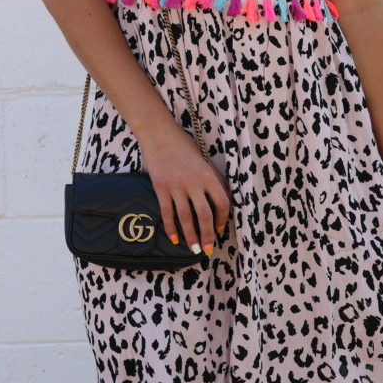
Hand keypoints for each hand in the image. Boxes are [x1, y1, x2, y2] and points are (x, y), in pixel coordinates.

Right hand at [137, 121, 231, 254]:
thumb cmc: (183, 145)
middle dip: (208, 234)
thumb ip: (214, 178)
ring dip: (191, 236)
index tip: (221, 229)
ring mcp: (176, 186)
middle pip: (204, 214)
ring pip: (186, 217)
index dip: (223, 218)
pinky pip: (167, 213)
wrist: (158, 134)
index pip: (221, 202)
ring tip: (194, 248)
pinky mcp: (161, 188)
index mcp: (208, 174)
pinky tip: (175, 239)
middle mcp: (193, 182)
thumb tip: (223, 198)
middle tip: (208, 249)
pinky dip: (171, 228)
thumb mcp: (203, 159)